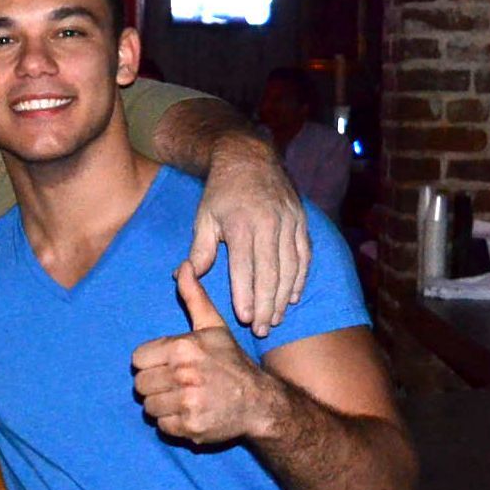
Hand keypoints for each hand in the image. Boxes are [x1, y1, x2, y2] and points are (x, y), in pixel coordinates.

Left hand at [131, 263, 280, 445]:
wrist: (260, 403)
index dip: (151, 363)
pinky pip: (162, 427)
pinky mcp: (192, 427)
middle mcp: (184, 374)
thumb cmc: (231, 362)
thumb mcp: (213, 327)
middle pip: (140, 385)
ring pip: (149, 407)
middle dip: (155, 385)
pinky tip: (190, 413)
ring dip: (162, 405)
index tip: (168, 365)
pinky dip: (172, 424)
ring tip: (183, 398)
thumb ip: (194, 297)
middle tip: (176, 384)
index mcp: (183, 348)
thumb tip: (184, 265)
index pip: (138, 359)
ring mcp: (188, 403)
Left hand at [189, 134, 308, 335]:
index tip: (245, 318)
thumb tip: (184, 276)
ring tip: (277, 319)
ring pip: (291, 268)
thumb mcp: (204, 216)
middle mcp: (269, 224)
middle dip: (267, 305)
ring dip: (285, 297)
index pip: (245, 268)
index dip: (245, 295)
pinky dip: (301, 278)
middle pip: (271, 273)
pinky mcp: (302, 222)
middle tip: (263, 330)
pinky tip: (294, 297)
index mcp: (241, 225)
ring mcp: (289, 223)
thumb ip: (200, 249)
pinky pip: (305, 256)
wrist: (250, 159)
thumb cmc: (221, 192)